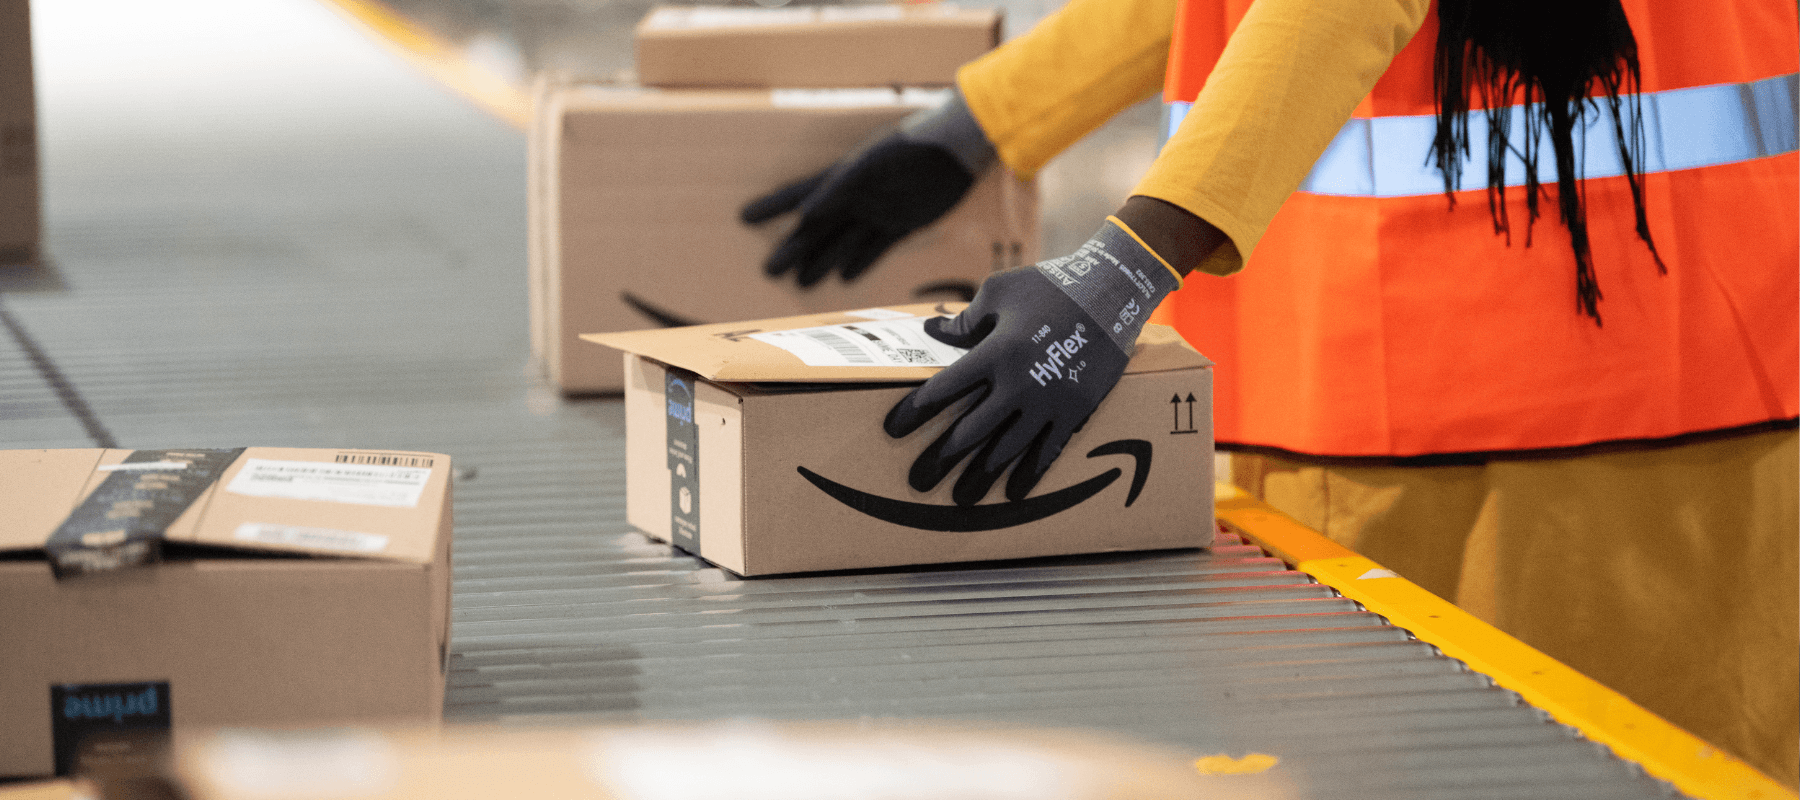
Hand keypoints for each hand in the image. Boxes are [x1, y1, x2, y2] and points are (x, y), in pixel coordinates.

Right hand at [741, 133, 972, 286]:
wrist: (956, 147)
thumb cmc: (911, 147)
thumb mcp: (870, 166)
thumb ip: (837, 189)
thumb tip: (804, 214)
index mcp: (842, 180)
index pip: (798, 196)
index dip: (772, 207)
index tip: (744, 217)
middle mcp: (856, 197)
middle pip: (817, 228)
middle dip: (793, 248)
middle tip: (768, 270)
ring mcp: (879, 211)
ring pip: (842, 242)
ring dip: (821, 261)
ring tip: (800, 281)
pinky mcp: (904, 223)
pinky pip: (876, 247)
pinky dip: (860, 262)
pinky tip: (845, 277)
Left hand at [884, 267, 1131, 505]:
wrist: (1113, 292)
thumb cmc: (1051, 285)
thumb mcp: (1000, 291)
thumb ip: (966, 319)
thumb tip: (933, 330)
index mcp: (994, 352)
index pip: (943, 389)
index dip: (914, 411)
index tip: (893, 429)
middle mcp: (1017, 384)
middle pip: (970, 431)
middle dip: (941, 458)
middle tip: (919, 480)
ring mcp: (1048, 402)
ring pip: (1006, 450)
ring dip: (980, 477)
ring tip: (960, 499)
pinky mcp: (1076, 411)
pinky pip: (1048, 451)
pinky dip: (1028, 475)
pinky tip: (1011, 493)